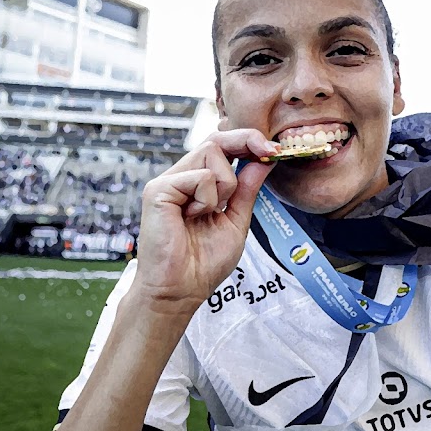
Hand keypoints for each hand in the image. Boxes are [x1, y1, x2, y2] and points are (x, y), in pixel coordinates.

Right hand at [132, 129, 277, 317]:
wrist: (180, 291)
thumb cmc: (202, 264)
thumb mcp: (236, 221)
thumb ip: (247, 190)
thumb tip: (264, 161)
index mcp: (197, 184)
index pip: (221, 147)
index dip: (247, 141)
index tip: (274, 150)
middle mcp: (181, 177)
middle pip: (216, 139)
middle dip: (247, 141)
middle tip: (270, 152)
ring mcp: (167, 181)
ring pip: (211, 152)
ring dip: (226, 184)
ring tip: (210, 212)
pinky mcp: (157, 190)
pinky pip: (200, 177)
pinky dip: (207, 199)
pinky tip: (193, 217)